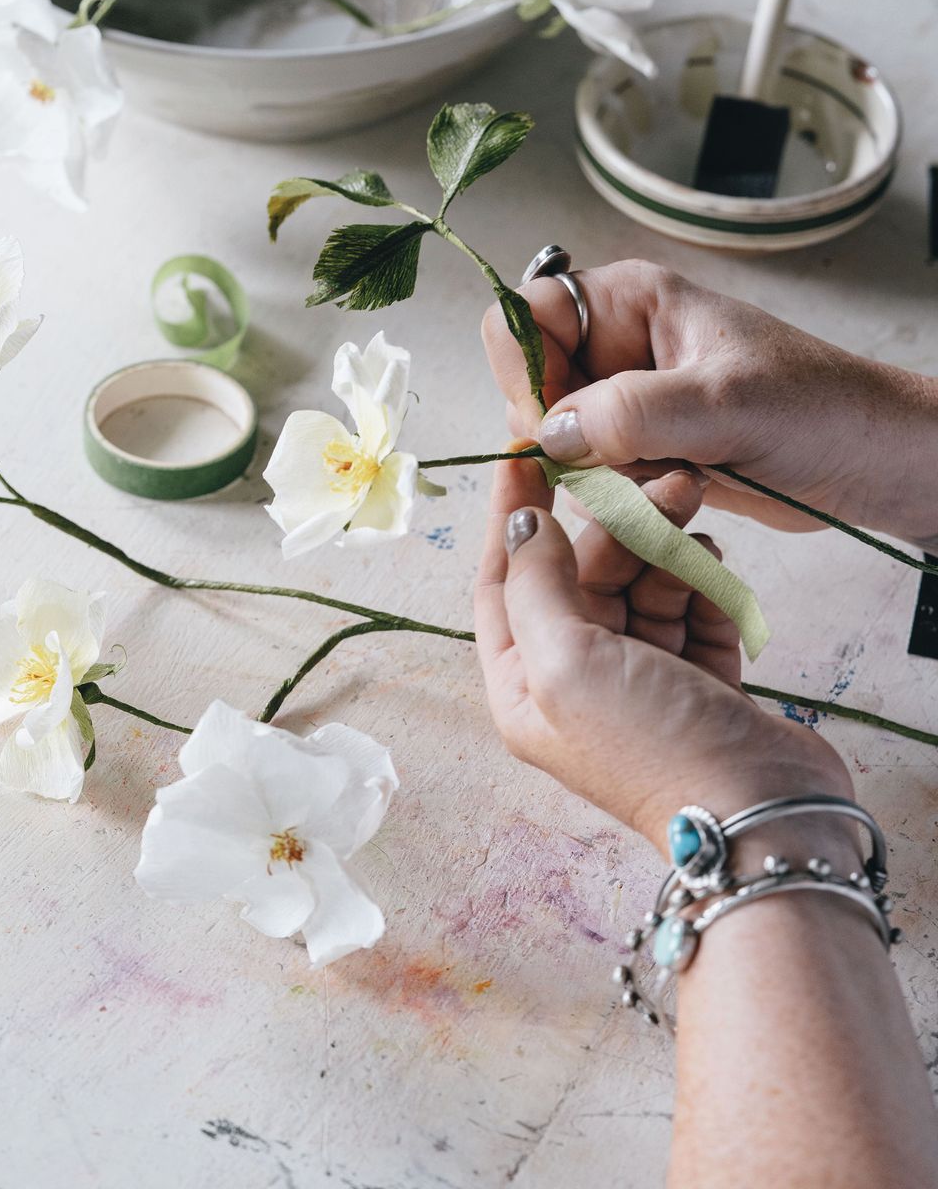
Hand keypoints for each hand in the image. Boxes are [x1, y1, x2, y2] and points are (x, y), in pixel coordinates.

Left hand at [475, 453, 852, 856]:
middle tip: (661, 483)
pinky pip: (692, 610)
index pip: (504, 583)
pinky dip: (701, 583)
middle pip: (583, 576)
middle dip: (616, 526)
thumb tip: (521, 524)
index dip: (513, 516)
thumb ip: (536, 584)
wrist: (762, 815)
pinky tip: (712, 564)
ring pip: (642, 586)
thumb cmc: (650, 746)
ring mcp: (643, 683)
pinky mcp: (702, 683)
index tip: (524, 453)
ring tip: (693, 507)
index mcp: (524, 687)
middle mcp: (577, 684)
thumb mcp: (565, 661)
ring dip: (664, 546)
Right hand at [483, 259, 937, 544]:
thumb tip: (551, 432)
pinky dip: (625, 499)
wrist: (870, 460)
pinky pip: (595, 479)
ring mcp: (629, 401)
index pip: (522, 317)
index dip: (525, 371)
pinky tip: (683, 493)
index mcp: (630, 300)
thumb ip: (632, 412)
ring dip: (605, 477)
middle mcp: (618, 345)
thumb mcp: (725, 404)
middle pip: (532, 387)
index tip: (556, 424)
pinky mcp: (643, 451)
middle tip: (626, 463)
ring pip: (561, 443)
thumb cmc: (818, 409)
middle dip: (570, 438)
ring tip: (678, 477)